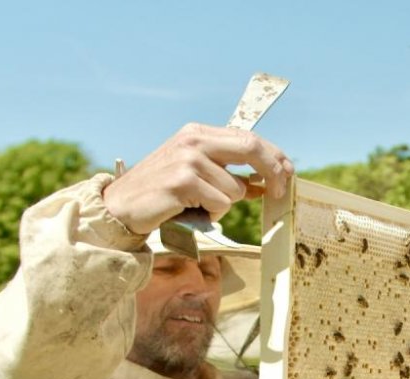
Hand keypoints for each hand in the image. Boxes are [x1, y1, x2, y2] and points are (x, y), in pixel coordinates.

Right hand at [102, 123, 294, 233]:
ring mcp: (188, 160)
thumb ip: (226, 174)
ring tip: (197, 206)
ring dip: (224, 206)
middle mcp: (194, 140)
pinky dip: (210, 215)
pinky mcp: (182, 182)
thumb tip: (263, 184)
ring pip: (235, 189)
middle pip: (251, 148)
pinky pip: (220, 203)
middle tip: (280, 192)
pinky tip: (188, 211)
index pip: (248, 137)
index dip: (274, 155)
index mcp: (198, 133)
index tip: (288, 172)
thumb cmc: (160, 194)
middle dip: (273, 171)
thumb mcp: (195, 175)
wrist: (120, 207)